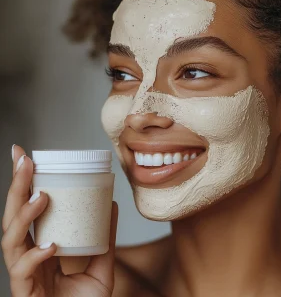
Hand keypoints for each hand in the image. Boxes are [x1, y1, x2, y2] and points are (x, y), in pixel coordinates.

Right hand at [2, 145, 118, 296]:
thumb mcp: (101, 266)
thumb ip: (105, 237)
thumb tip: (113, 205)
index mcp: (40, 246)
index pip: (27, 210)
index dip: (23, 183)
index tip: (25, 155)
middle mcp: (27, 257)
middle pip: (13, 217)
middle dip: (16, 186)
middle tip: (23, 158)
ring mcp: (24, 275)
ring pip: (10, 240)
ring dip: (23, 215)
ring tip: (42, 196)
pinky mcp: (26, 293)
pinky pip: (23, 272)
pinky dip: (35, 256)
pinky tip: (50, 246)